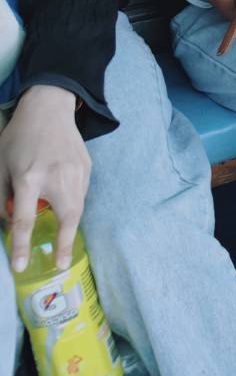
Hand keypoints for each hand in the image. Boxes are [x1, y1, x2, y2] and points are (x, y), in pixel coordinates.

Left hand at [0, 86, 88, 271]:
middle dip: (65, 242)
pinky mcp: (87, 166)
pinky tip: (64, 203)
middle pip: (67, 216)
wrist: (49, 108)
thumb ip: (2, 196)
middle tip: (61, 263)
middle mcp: (57, 176)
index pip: (23, 220)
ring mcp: (76, 171)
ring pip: (76, 206)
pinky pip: (80, 192)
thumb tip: (8, 224)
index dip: (20, 246)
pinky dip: (72, 203)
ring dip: (68, 223)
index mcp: (29, 177)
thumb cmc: (18, 137)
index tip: (20, 267)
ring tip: (62, 237)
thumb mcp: (0, 166)